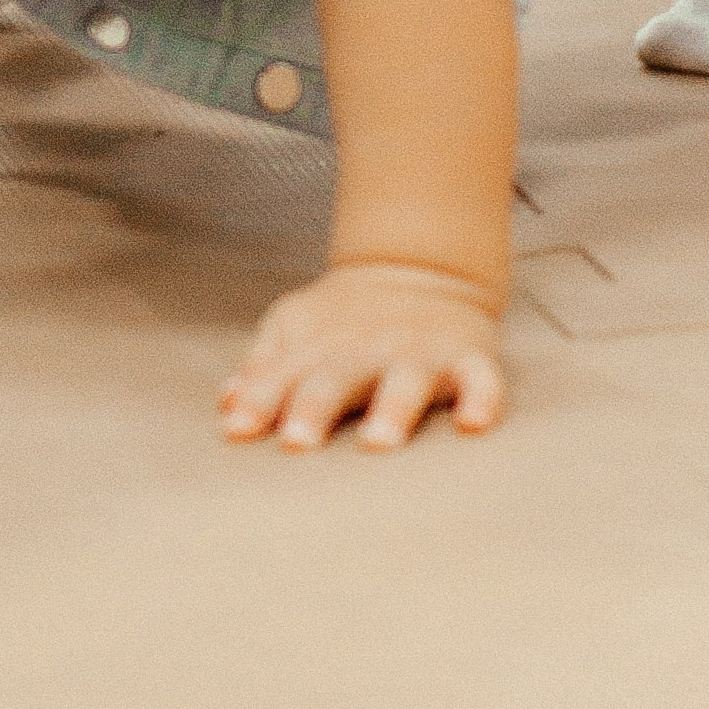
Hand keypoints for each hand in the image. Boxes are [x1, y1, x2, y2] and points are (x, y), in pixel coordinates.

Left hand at [221, 260, 506, 451]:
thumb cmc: (346, 319)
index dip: (261, 401)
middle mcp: (368, 349)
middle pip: (338, 377)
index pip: (285, 374)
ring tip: (377, 442)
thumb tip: (226, 405)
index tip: (238, 432)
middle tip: (296, 442)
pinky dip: (481, 399)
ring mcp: (419, 352)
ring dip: (392, 409)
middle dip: (316, 407)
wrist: (420, 267)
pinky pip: (481, 379)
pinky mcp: (469, 356)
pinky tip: (473, 425)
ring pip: (405, 381)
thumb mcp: (297, 328)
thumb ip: (263, 369)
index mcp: (321, 345)